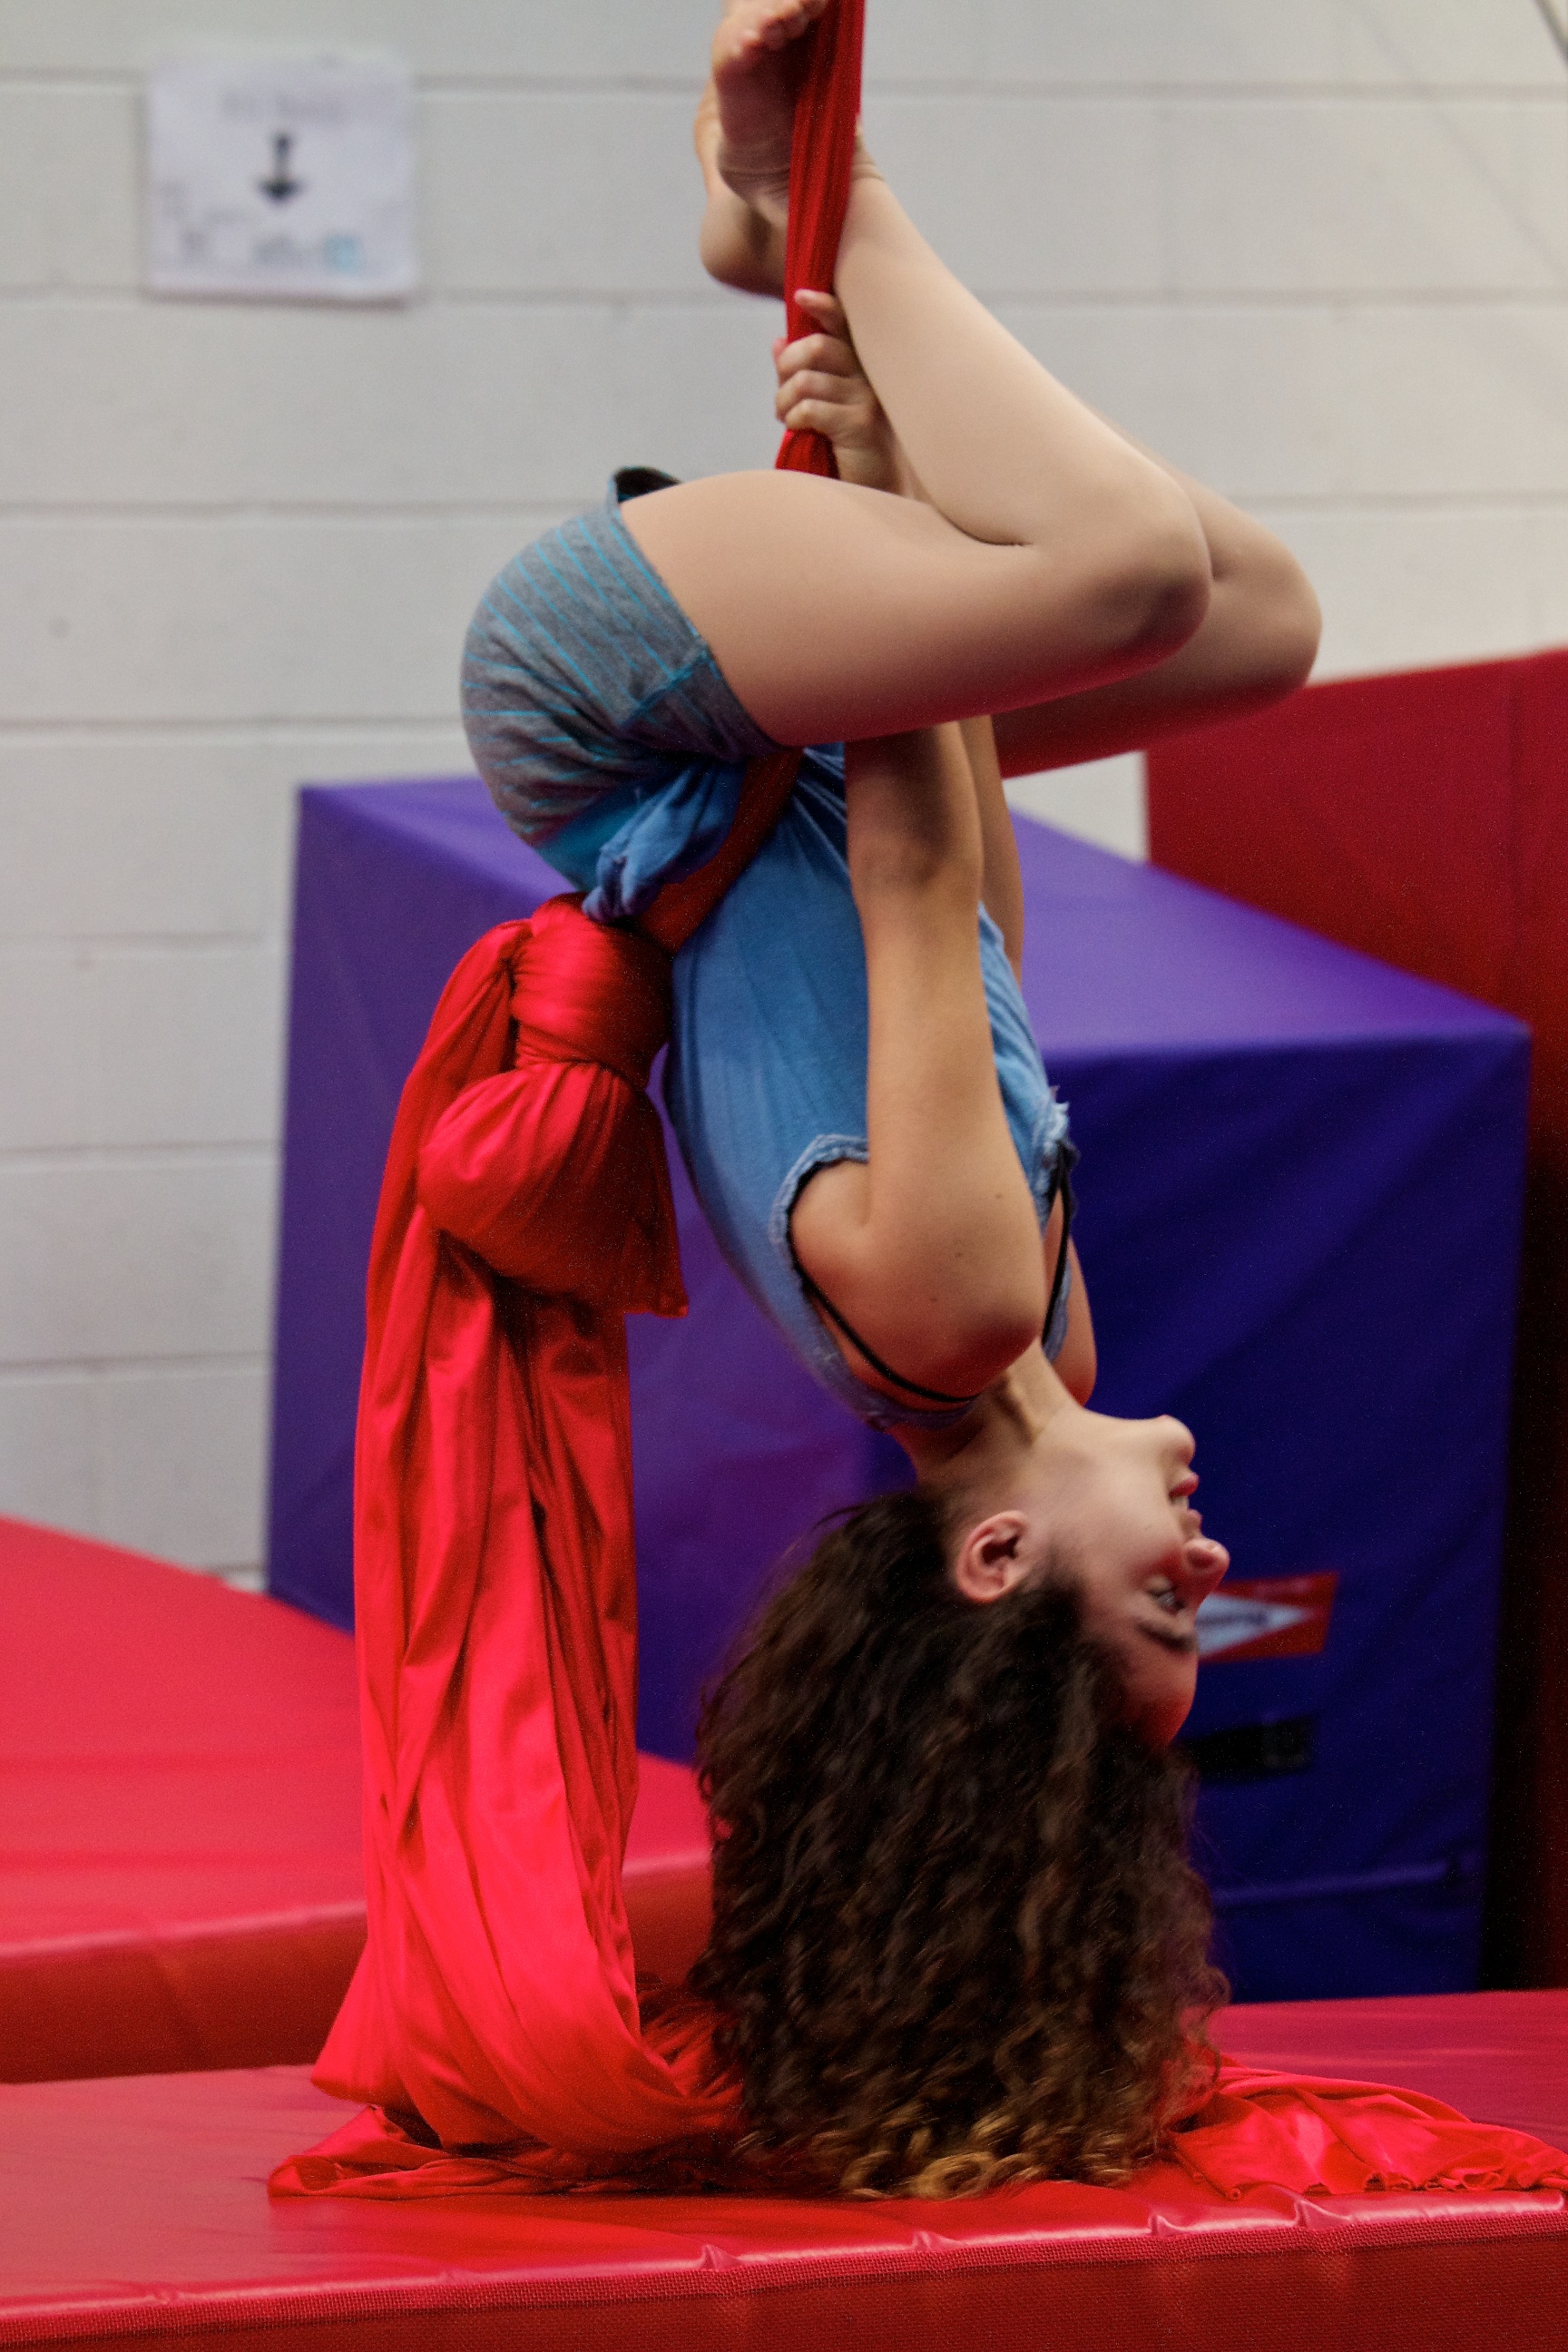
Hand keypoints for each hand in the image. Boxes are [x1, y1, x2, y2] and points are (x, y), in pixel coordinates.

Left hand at [774, 289, 901, 491]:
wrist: (872, 489)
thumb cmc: (844, 447)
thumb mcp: (819, 405)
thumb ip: (800, 373)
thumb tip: (778, 341)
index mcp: (859, 365)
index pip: (844, 322)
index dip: (822, 305)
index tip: (800, 297)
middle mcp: (867, 375)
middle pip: (818, 346)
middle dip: (787, 366)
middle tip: (781, 393)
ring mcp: (867, 398)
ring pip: (807, 379)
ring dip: (784, 400)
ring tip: (786, 417)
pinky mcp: (860, 424)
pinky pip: (811, 408)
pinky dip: (794, 417)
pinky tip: (797, 429)